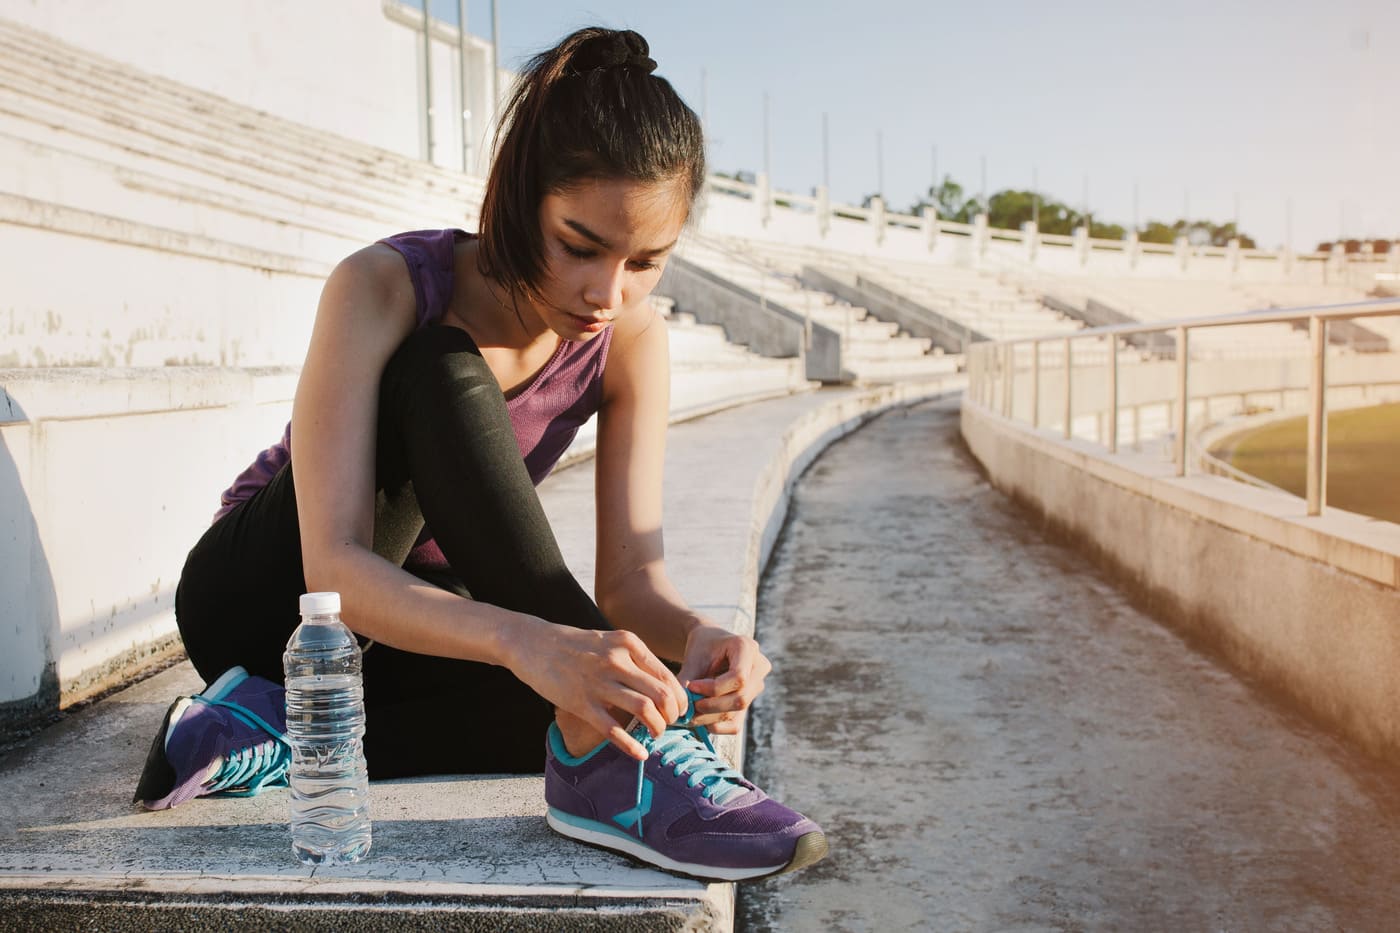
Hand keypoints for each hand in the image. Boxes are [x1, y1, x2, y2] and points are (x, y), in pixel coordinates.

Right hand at [507, 617, 686, 759]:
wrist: (533, 643)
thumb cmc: (575, 645)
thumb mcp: (609, 641)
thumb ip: (633, 659)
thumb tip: (661, 687)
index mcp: (628, 643)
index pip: (667, 676)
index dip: (679, 699)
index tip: (679, 712)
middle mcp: (617, 660)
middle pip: (661, 694)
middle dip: (672, 715)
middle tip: (670, 724)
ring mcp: (598, 682)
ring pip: (644, 710)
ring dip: (657, 728)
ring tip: (657, 735)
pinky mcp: (581, 702)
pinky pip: (613, 729)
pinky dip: (631, 745)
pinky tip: (640, 754)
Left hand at [677, 624, 771, 734]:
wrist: (709, 645)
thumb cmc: (701, 647)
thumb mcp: (693, 658)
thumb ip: (687, 681)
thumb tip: (683, 711)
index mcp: (747, 648)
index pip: (739, 677)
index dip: (713, 688)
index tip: (691, 687)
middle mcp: (759, 667)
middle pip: (741, 698)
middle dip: (711, 706)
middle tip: (689, 705)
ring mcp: (757, 686)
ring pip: (737, 712)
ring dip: (710, 717)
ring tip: (690, 711)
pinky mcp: (750, 701)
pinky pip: (736, 724)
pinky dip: (716, 725)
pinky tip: (700, 717)